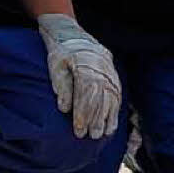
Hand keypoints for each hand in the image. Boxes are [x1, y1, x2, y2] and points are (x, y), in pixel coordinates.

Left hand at [37, 14, 120, 139]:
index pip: (86, 95)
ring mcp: (110, 73)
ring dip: (107, 118)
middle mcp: (101, 71)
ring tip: (103, 134)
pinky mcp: (114, 77)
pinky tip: (111, 124)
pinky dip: (115, 111)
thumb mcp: (56, 66)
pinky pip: (117, 96)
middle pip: (101, 99)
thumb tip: (64, 109)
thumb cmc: (62, 53)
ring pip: (111, 99)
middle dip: (96, 120)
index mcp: (86, 67)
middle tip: (91, 137)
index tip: (79, 130)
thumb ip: (62, 86)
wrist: (74, 36)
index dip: (83, 115)